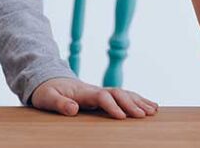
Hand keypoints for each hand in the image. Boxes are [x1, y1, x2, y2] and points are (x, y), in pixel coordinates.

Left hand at [30, 77, 157, 119]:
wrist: (49, 80)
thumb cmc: (47, 92)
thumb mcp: (47, 98)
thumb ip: (59, 104)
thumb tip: (74, 109)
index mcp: (83, 92)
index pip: (102, 96)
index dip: (112, 106)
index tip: (122, 117)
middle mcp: (95, 90)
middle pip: (118, 93)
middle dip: (131, 104)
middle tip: (143, 116)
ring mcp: (101, 91)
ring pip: (124, 93)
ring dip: (139, 101)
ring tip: (152, 110)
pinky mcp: (105, 95)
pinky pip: (124, 96)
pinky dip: (138, 100)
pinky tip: (151, 106)